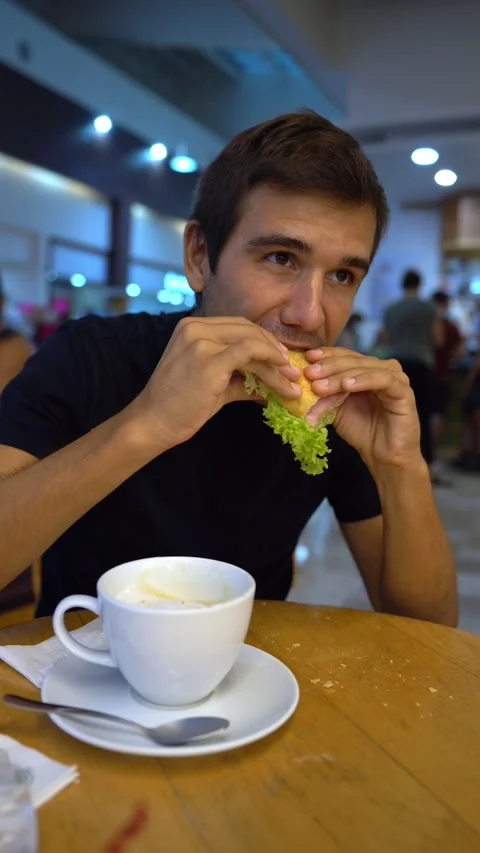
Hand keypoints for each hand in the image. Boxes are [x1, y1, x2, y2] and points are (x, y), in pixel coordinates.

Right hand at [129, 316, 301, 449]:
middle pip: (248, 330)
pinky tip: (282, 378)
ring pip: (252, 342)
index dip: (264, 341)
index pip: (238, 326)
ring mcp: (201, 341)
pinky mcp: (209, 359)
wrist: (154, 422)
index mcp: (192, 327)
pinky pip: (250, 353)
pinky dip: (270, 363)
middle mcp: (195, 327)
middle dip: (274, 349)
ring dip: (277, 363)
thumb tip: (269, 387)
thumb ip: (240, 379)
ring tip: (293, 382)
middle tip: (293, 370)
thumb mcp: (213, 384)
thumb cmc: (179, 406)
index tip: (281, 359)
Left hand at [303, 348, 421, 469]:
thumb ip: (324, 394)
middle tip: (309, 373)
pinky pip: (382, 380)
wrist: (383, 456)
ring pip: (364, 369)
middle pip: (352, 360)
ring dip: (340, 376)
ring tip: (321, 385)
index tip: (306, 358)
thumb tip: (300, 383)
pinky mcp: (404, 391)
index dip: (326, 355)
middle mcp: (381, 369)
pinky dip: (363, 380)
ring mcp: (395, 378)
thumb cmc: (361, 431)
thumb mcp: (336, 409)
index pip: (344, 355)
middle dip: (328, 366)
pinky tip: (347, 386)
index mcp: (366, 370)